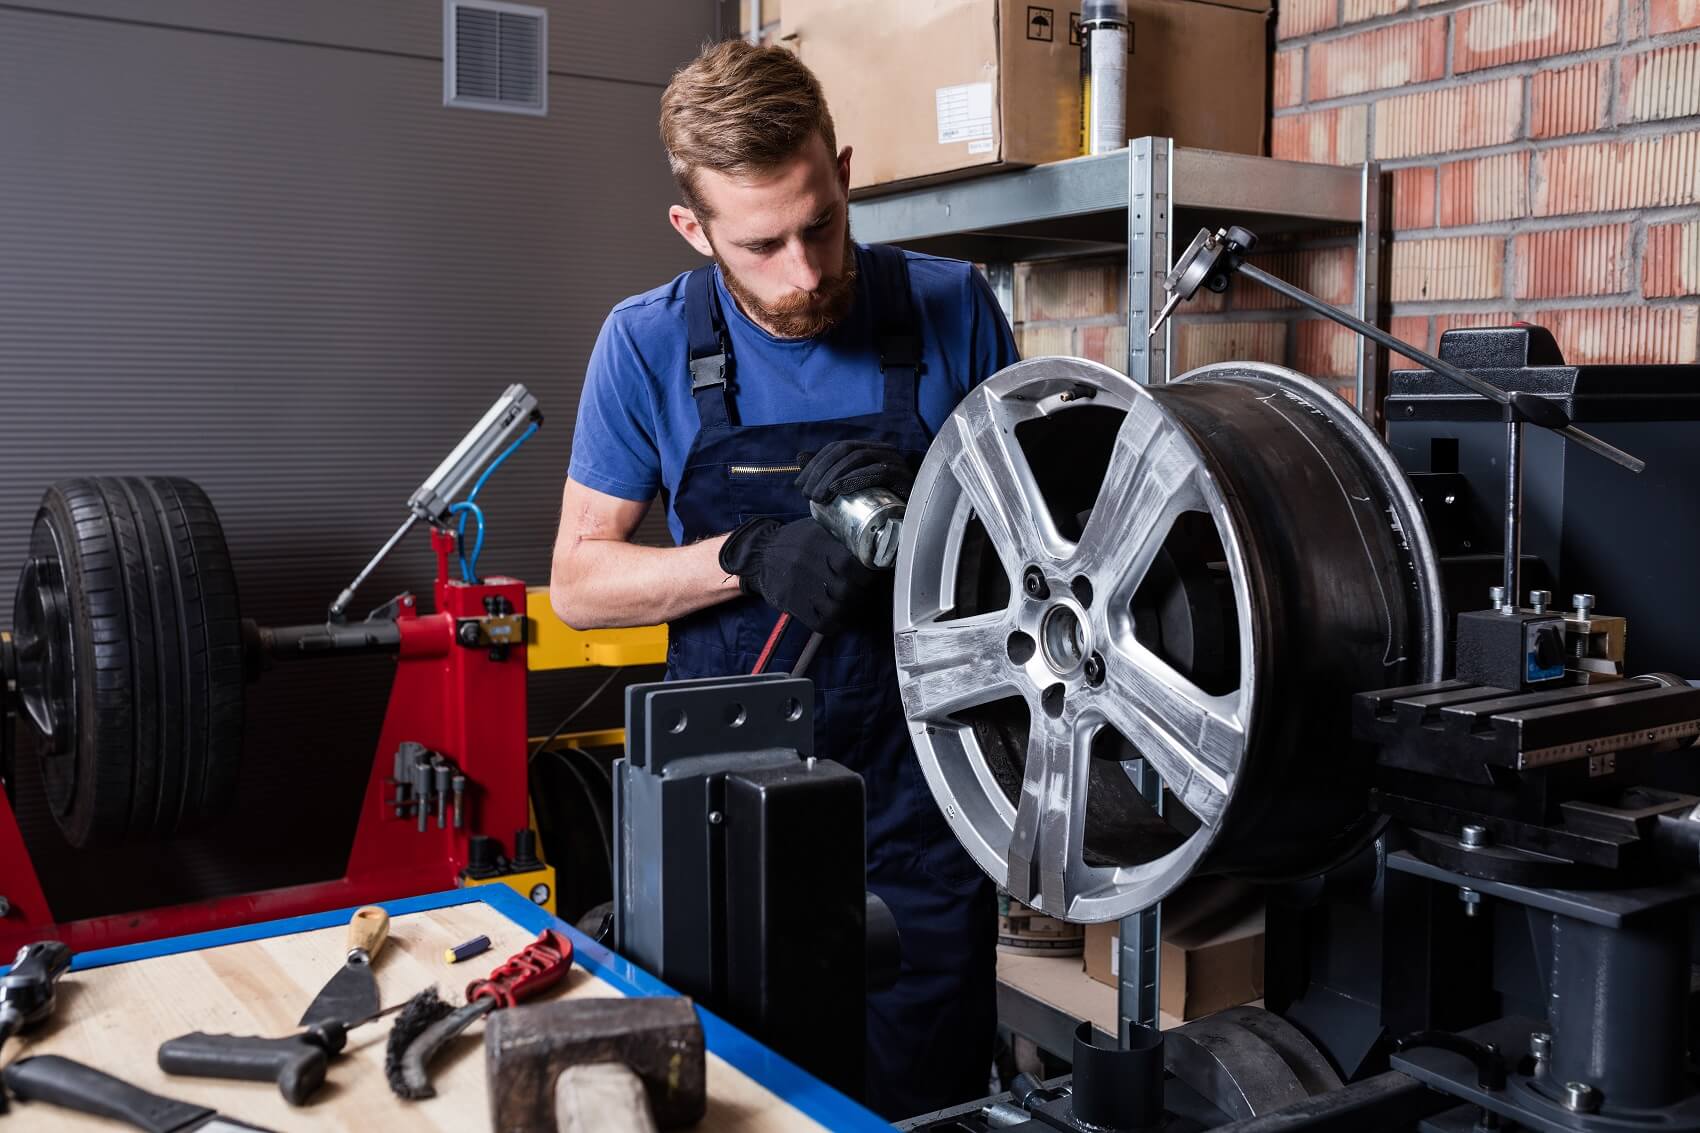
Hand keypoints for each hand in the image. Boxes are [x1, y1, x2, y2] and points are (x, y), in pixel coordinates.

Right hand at [719, 517, 878, 634]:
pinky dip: (835, 623)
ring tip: (851, 603)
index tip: (870, 573)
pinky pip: (821, 622)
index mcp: (817, 543)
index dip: (865, 572)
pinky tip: (838, 616)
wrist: (760, 555)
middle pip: (846, 589)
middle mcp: (808, 565)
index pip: (849, 563)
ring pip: (836, 609)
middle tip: (862, 589)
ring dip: (849, 610)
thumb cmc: (794, 542)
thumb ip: (840, 537)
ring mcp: (799, 587)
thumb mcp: (815, 529)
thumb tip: (870, 546)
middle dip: (860, 593)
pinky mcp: (793, 604)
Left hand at [795, 440, 916, 504]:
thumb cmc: (880, 505)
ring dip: (833, 477)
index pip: (837, 447)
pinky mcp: (903, 477)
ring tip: (819, 498)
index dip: (815, 463)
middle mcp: (883, 450)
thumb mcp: (850, 486)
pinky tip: (839, 490)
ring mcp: (895, 462)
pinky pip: (879, 472)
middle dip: (821, 471)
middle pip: (845, 450)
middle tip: (807, 495)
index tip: (799, 485)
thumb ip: (827, 471)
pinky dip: (856, 479)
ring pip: (859, 458)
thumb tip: (800, 457)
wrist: (912, 523)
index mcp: (871, 449)